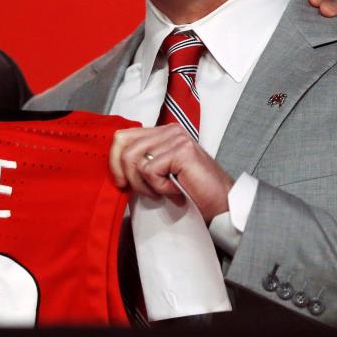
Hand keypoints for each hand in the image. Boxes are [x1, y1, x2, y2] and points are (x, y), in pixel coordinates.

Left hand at [110, 124, 232, 222]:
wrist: (221, 205)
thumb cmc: (193, 193)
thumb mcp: (160, 175)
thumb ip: (141, 164)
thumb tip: (115, 169)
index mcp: (162, 133)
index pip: (123, 136)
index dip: (114, 161)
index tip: (121, 182)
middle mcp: (170, 130)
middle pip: (123, 145)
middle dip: (127, 174)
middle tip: (144, 191)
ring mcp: (177, 138)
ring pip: (134, 159)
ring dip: (144, 184)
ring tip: (163, 192)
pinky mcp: (182, 151)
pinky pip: (150, 171)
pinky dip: (159, 188)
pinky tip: (175, 191)